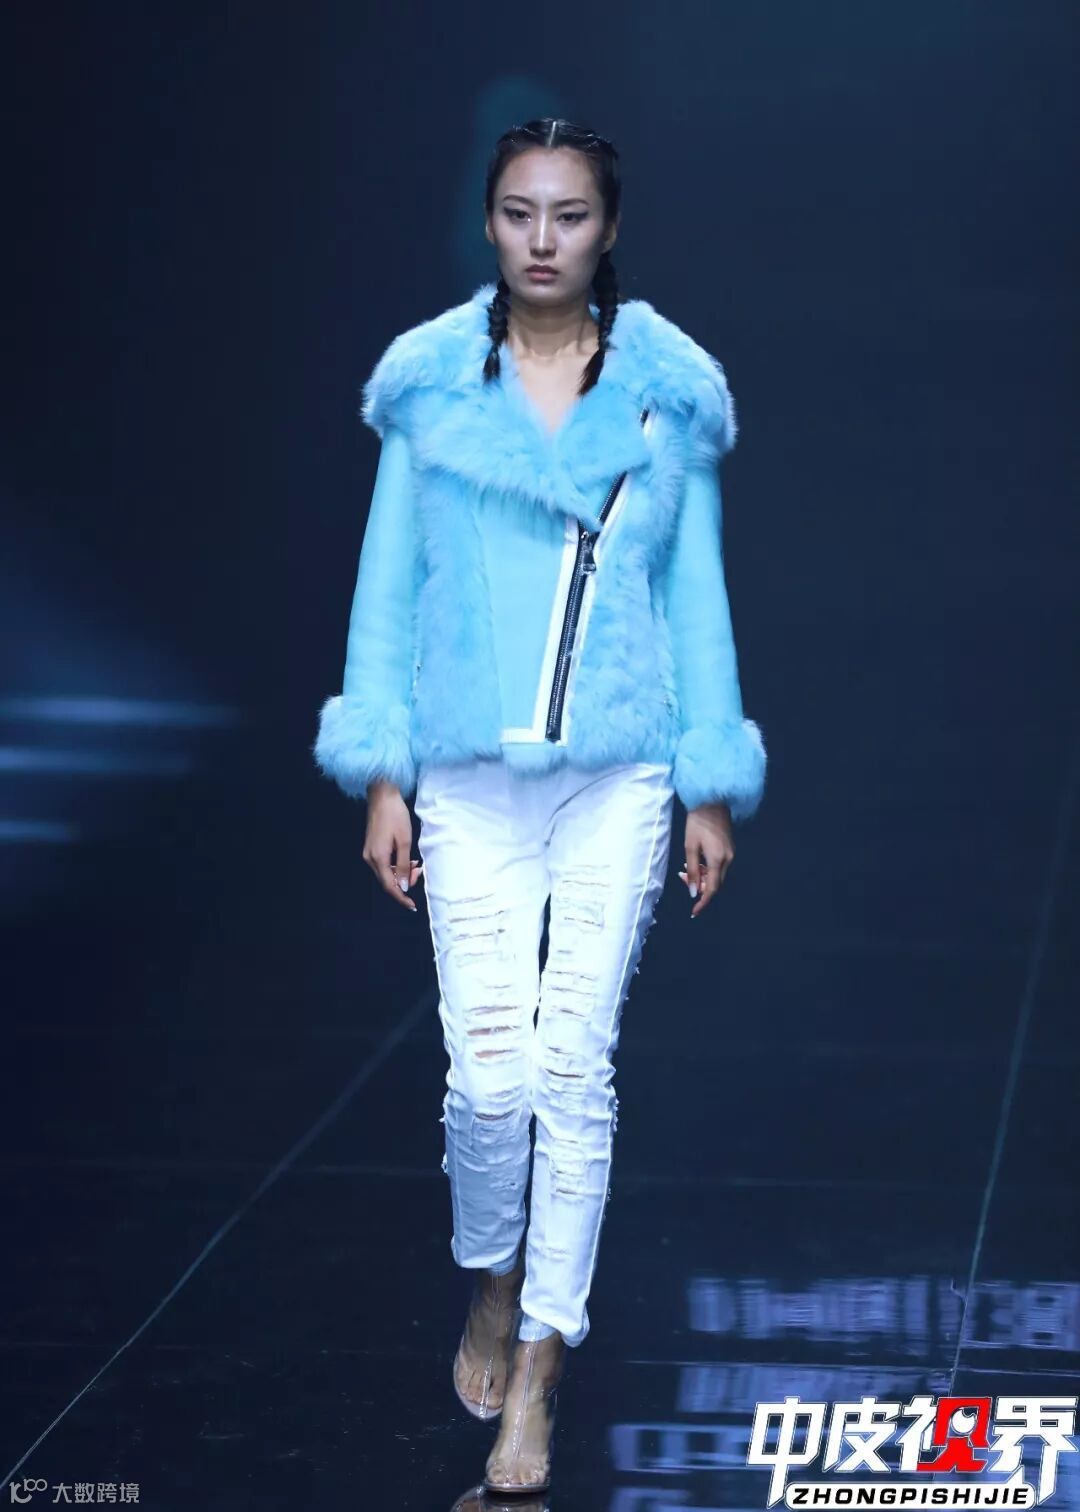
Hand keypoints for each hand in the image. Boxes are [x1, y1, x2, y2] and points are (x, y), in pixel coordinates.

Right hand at [363, 780, 423, 912]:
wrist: (382, 795)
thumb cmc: (395, 815)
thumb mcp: (404, 841)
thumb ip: (403, 865)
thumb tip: (402, 886)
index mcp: (377, 858)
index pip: (389, 886)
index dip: (401, 898)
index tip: (412, 906)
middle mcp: (369, 858)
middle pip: (386, 881)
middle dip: (404, 882)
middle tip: (419, 873)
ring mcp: (368, 853)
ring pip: (385, 873)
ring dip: (401, 873)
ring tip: (416, 865)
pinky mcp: (371, 847)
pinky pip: (383, 864)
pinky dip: (396, 865)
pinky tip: (407, 859)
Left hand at [678, 801, 733, 918]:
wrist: (712, 801)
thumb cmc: (697, 822)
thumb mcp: (690, 846)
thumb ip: (691, 871)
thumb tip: (692, 891)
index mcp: (718, 860)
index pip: (712, 889)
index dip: (703, 902)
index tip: (694, 912)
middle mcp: (729, 859)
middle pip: (716, 883)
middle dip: (700, 887)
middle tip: (683, 879)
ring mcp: (732, 853)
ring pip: (718, 875)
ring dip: (703, 877)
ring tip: (686, 869)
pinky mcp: (731, 848)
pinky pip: (720, 866)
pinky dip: (708, 869)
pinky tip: (697, 862)